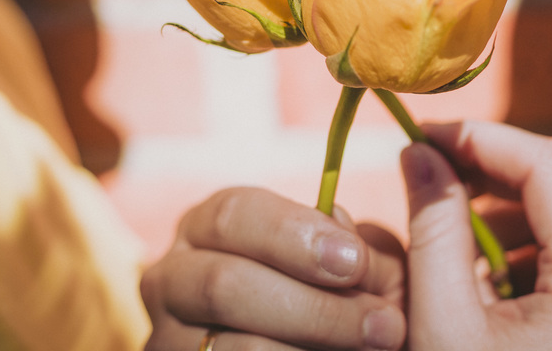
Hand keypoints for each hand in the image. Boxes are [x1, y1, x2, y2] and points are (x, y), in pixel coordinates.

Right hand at [141, 187, 406, 350]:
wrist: (343, 350)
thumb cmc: (352, 307)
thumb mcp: (357, 268)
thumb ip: (351, 242)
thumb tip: (339, 220)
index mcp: (211, 228)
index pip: (234, 213)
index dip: (294, 234)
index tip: (355, 260)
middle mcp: (172, 279)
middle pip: (224, 284)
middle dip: (314, 307)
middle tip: (383, 325)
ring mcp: (168, 339)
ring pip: (234, 347)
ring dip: (313, 347)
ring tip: (375, 348)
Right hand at [400, 121, 551, 350]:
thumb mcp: (442, 328)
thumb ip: (432, 230)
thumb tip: (422, 154)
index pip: (548, 164)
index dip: (483, 138)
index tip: (425, 137)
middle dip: (497, 164)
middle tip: (433, 170)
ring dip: (510, 200)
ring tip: (449, 227)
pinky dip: (527, 238)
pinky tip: (481, 268)